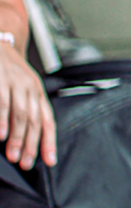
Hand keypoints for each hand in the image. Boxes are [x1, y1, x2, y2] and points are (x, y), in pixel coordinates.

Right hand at [0, 35, 53, 170]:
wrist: (0, 43)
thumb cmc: (9, 72)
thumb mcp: (24, 89)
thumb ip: (28, 110)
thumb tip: (31, 139)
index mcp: (38, 92)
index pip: (47, 119)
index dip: (49, 141)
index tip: (49, 161)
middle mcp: (30, 87)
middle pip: (35, 120)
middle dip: (31, 145)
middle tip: (26, 164)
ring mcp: (15, 82)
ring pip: (21, 114)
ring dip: (17, 137)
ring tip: (14, 156)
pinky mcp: (0, 79)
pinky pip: (2, 103)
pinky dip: (2, 121)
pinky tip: (1, 136)